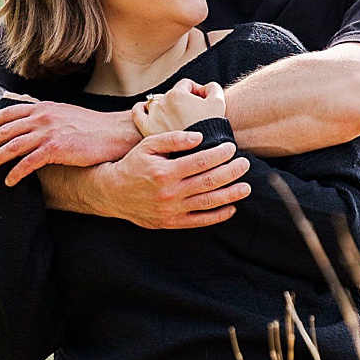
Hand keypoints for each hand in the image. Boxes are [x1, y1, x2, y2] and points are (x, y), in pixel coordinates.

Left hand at [0, 100, 142, 184]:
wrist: (113, 133)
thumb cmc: (91, 127)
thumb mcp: (65, 112)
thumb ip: (46, 114)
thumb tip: (32, 116)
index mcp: (43, 108)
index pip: (9, 112)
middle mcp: (42, 117)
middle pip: (5, 129)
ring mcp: (48, 133)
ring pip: (12, 146)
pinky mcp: (56, 149)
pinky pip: (28, 163)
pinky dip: (16, 173)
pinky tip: (9, 181)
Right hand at [89, 132, 250, 229]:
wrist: (113, 193)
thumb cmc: (133, 164)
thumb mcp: (148, 145)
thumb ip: (173, 139)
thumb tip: (199, 137)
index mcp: (164, 172)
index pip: (200, 161)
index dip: (219, 154)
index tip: (231, 148)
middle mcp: (170, 193)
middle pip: (209, 182)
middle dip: (231, 172)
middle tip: (245, 164)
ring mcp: (171, 210)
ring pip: (208, 202)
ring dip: (230, 194)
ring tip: (246, 187)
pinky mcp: (171, 222)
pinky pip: (199, 221)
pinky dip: (217, 216)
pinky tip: (231, 208)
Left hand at [132, 79, 225, 139]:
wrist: (202, 150)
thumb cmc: (211, 126)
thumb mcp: (218, 102)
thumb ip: (212, 88)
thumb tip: (205, 88)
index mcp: (177, 94)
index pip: (186, 85)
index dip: (196, 92)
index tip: (202, 104)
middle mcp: (162, 102)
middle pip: (172, 95)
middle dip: (182, 101)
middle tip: (191, 114)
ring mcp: (153, 115)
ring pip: (156, 103)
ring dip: (164, 106)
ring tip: (174, 116)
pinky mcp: (147, 128)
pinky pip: (138, 113)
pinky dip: (142, 109)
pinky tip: (149, 111)